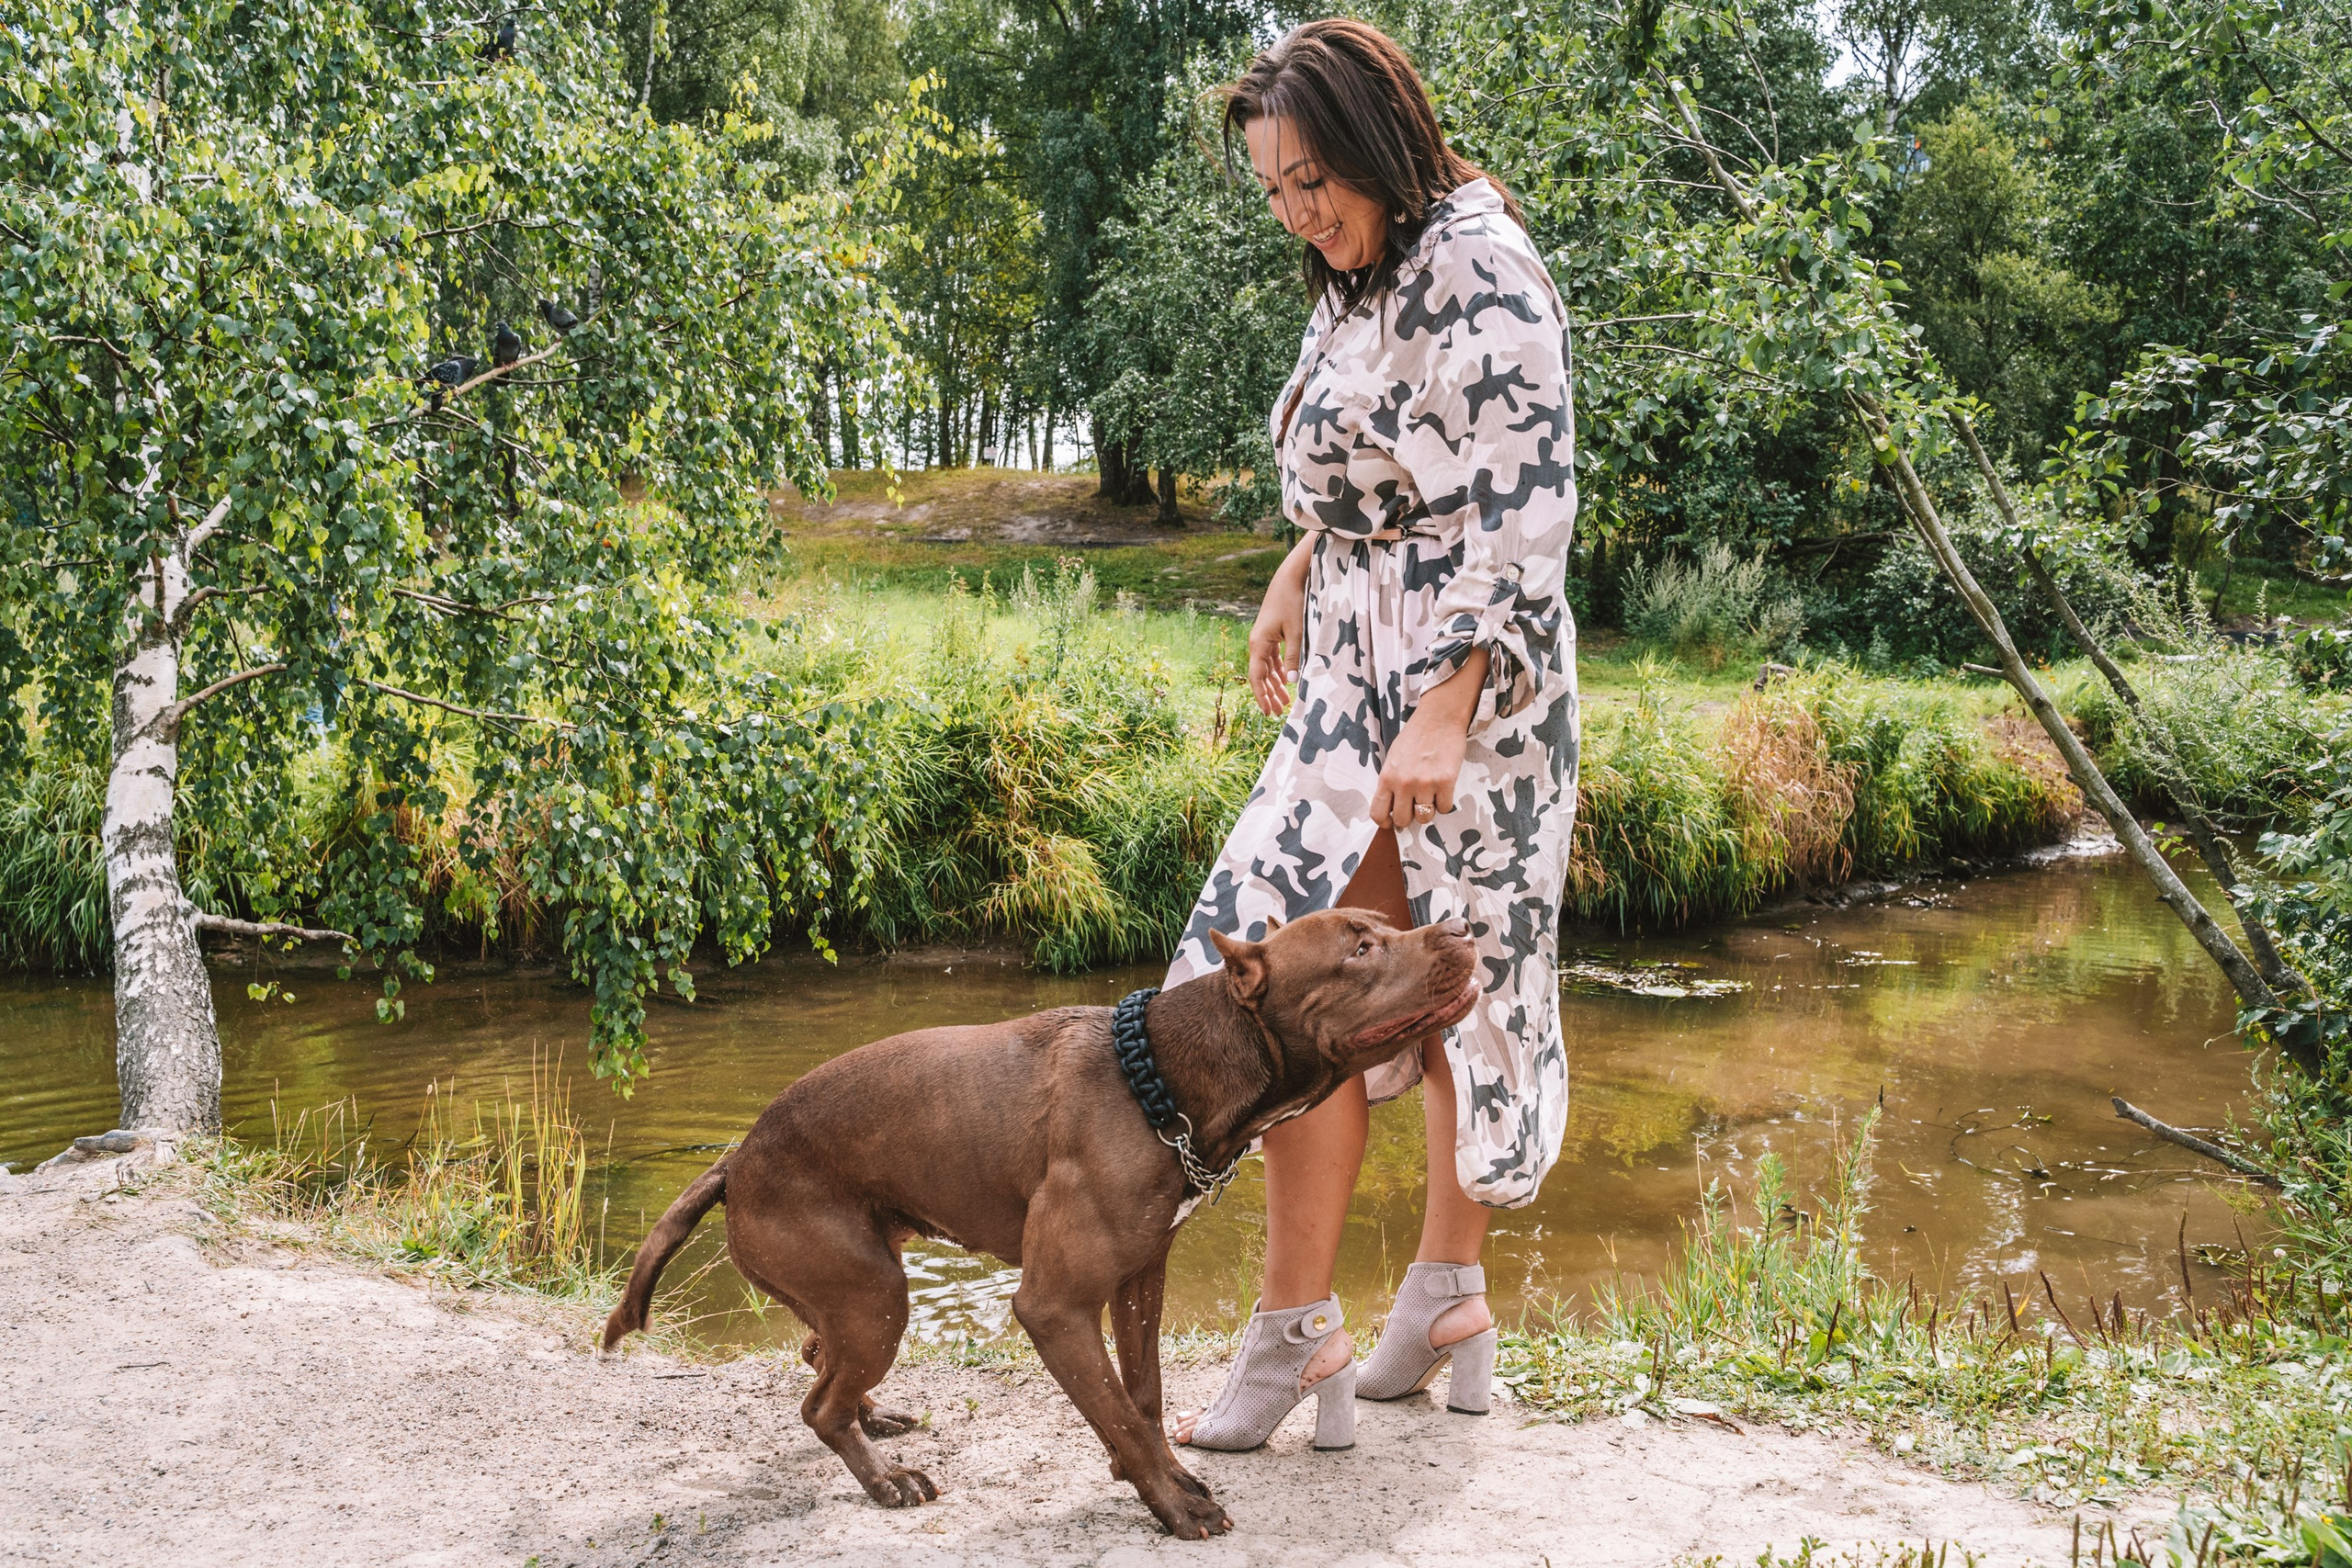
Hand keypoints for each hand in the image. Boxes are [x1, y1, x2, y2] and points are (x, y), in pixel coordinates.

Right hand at [1247, 538, 1312, 716]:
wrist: (1290, 577)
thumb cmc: (1293, 602)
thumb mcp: (1297, 632)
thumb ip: (1294, 658)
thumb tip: (1293, 683)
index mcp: (1258, 643)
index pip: (1257, 677)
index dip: (1262, 696)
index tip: (1269, 712)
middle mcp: (1257, 642)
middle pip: (1261, 675)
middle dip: (1269, 694)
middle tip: (1278, 712)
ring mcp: (1264, 637)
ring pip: (1268, 667)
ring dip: (1275, 683)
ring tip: (1285, 700)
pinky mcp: (1272, 632)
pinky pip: (1273, 657)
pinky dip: (1279, 670)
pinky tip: (1286, 680)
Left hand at [1368, 648, 1490, 830]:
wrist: (1439, 718)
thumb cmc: (1415, 737)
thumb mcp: (1392, 758)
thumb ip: (1390, 782)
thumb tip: (1391, 807)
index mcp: (1387, 777)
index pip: (1378, 813)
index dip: (1385, 822)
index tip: (1391, 821)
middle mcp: (1404, 783)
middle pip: (1403, 820)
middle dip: (1409, 816)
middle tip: (1415, 805)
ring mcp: (1426, 783)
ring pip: (1425, 816)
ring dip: (1428, 809)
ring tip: (1430, 794)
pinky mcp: (1446, 781)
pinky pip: (1444, 808)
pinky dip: (1444, 802)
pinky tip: (1442, 789)